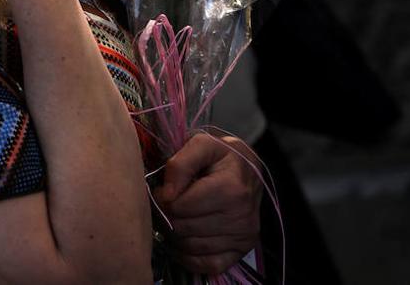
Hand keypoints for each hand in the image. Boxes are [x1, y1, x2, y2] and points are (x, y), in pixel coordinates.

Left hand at [153, 133, 262, 275]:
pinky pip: (208, 265)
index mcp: (231, 188)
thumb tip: (167, 194)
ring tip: (172, 218)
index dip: (162, 199)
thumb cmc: (220, 155)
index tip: (161, 190)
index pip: (180, 206)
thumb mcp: (201, 144)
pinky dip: (188, 257)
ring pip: (191, 247)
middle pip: (183, 228)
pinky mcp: (242, 250)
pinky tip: (181, 241)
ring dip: (174, 236)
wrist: (248, 169)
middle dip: (166, 217)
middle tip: (164, 206)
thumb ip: (180, 163)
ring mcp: (243, 235)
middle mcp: (241, 215)